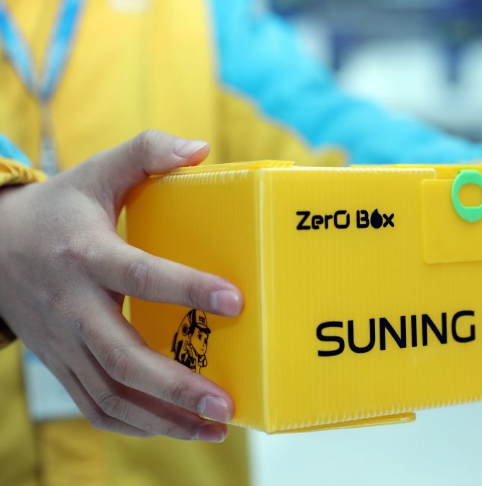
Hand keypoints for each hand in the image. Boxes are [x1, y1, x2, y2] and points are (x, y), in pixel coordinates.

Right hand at [0, 131, 242, 441]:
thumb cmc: (58, 210)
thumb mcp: (96, 172)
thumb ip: (146, 152)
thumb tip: (201, 149)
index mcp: (86, 254)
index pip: (139, 274)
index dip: (186, 288)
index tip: (236, 302)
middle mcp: (72, 306)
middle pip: (121, 356)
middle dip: (174, 385)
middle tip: (225, 402)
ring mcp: (62, 342)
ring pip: (108, 394)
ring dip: (162, 419)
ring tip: (214, 426)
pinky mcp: (61, 363)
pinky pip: (94, 405)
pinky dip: (134, 424)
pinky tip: (175, 428)